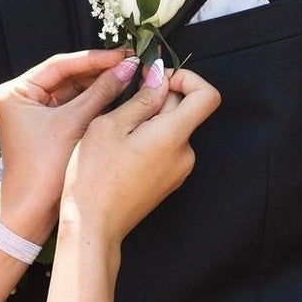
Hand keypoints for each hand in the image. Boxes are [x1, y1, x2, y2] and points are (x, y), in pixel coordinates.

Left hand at [0, 48, 135, 241]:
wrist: (31, 210)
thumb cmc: (43, 168)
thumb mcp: (73, 123)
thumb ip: (101, 92)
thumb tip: (127, 67)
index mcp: (15, 92)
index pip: (60, 65)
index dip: (94, 59)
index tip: (123, 54)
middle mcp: (21, 98)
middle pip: (67, 77)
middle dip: (100, 72)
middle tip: (131, 63)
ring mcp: (35, 113)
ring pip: (74, 92)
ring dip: (101, 86)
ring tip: (131, 76)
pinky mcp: (48, 127)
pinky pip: (75, 107)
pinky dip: (96, 102)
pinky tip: (120, 95)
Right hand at [64, 63, 220, 244]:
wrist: (94, 225)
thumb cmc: (95, 176)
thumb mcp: (110, 126)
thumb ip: (141, 99)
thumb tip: (159, 76)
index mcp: (174, 135)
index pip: (207, 95)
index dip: (186, 78)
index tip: (156, 79)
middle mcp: (185, 153)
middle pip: (185, 110)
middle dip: (157, 98)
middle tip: (122, 103)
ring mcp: (178, 170)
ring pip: (171, 129)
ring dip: (149, 120)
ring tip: (116, 132)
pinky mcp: (168, 181)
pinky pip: (165, 148)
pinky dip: (147, 139)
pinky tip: (120, 150)